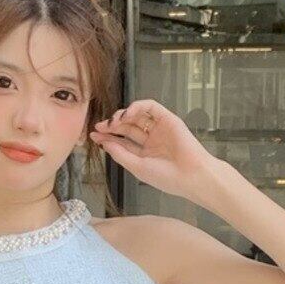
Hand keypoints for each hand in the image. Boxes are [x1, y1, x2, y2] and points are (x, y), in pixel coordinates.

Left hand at [89, 98, 217, 199]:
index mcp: (144, 154)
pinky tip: (127, 114)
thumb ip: (120, 154)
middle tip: (100, 126)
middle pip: (127, 128)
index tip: (94, 135)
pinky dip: (137, 107)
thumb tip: (105, 143)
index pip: (122, 142)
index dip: (107, 138)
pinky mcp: (168, 119)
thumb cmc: (167, 177)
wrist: (190, 175)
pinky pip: (150, 107)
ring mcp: (159, 129)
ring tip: (113, 122)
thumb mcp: (137, 167)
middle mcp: (151, 140)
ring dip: (123, 116)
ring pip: (137, 116)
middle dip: (112, 126)